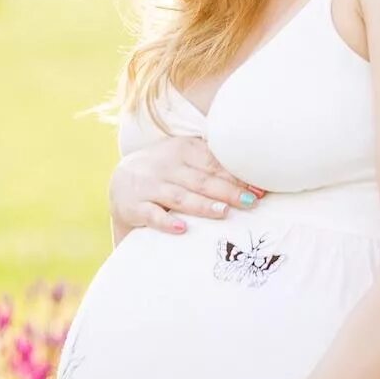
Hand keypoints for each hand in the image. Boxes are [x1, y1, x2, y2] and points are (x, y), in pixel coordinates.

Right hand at [109, 135, 266, 236]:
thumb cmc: (165, 174)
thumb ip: (212, 167)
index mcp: (182, 150)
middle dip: (227, 192)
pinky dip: (166, 222)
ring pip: (179, 197)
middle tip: (251, 203)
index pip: (213, 164)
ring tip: (224, 213)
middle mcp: (165, 165)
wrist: (120, 182)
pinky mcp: (133, 206)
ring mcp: (148, 185)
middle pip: (201, 180)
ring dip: (203, 206)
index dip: (236, 177)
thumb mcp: (185, 162)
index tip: (259, 190)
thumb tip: (254, 185)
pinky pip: (151, 215)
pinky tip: (182, 229)